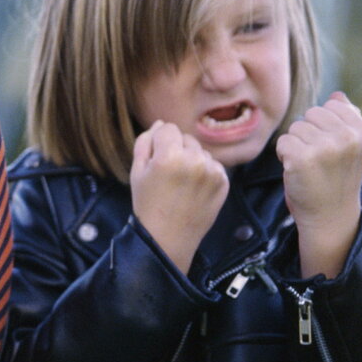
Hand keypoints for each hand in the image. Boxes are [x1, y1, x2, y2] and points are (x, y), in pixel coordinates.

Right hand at [130, 120, 228, 272]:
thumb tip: (160, 124)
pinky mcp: (224, 181)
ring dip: (192, 160)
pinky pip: (213, 165)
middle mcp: (194, 160)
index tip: (155, 159)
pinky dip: (204, 172)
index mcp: (169, 156)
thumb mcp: (137, 171)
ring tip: (181, 183)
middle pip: (186, 137)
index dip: (159, 142)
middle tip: (168, 174)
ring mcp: (212, 171)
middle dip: (177, 149)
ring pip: (201, 151)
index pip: (168, 128)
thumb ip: (145, 142)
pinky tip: (194, 189)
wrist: (169, 237)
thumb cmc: (147, 203)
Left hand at [275, 91, 361, 277]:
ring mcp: (326, 147)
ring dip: (295, 145)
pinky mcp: (302, 158)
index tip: (331, 148)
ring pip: (295, 127)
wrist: (329, 215)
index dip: (323, 126)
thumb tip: (337, 95)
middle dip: (308, 133)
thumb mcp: (351, 147)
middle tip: (317, 158)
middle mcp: (348, 137)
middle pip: (311, 114)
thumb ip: (346, 119)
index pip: (331, 105)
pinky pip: (283, 141)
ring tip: (308, 165)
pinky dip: (283, 154)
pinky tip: (296, 170)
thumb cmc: (336, 178)